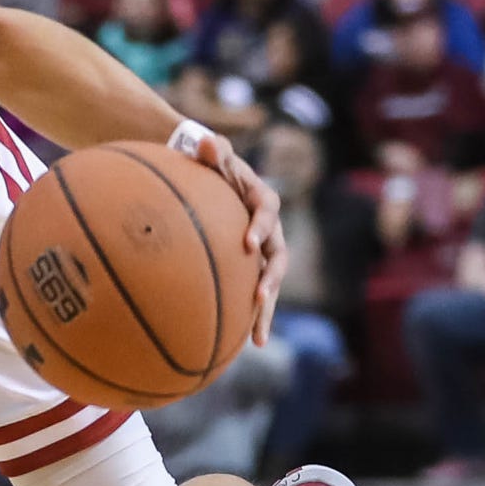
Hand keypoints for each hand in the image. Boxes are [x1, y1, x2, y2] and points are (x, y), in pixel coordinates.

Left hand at [172, 123, 285, 343]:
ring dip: (266, 309)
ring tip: (259, 337)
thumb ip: (211, 151)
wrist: (209, 178)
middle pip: (278, 255)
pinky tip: (245, 344)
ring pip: (271, 282)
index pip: (267, 211)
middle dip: (271, 278)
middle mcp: (268, 228)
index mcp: (260, 199)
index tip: (248, 243)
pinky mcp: (252, 268)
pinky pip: (255, 294)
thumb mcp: (209, 154)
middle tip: (260, 296)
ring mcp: (263, 251)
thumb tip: (205, 141)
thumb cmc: (208, 166)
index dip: (260, 226)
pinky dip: (252, 317)